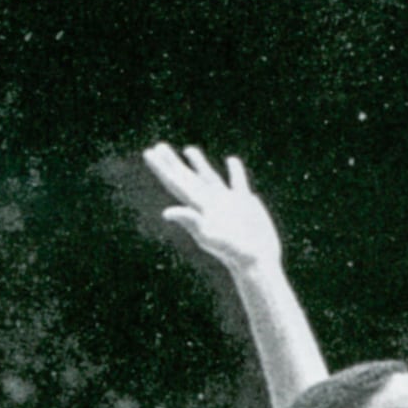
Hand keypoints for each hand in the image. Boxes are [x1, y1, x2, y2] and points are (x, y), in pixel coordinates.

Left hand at [143, 143, 281, 272]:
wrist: (257, 261)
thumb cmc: (233, 252)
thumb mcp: (210, 237)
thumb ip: (191, 222)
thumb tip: (167, 212)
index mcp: (199, 207)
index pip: (176, 183)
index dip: (163, 168)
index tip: (149, 153)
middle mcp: (210, 202)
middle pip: (187, 178)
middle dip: (173, 163)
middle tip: (159, 147)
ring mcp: (227, 202)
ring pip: (209, 177)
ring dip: (198, 164)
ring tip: (188, 150)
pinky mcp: (245, 203)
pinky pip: (237, 181)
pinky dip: (235, 170)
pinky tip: (231, 161)